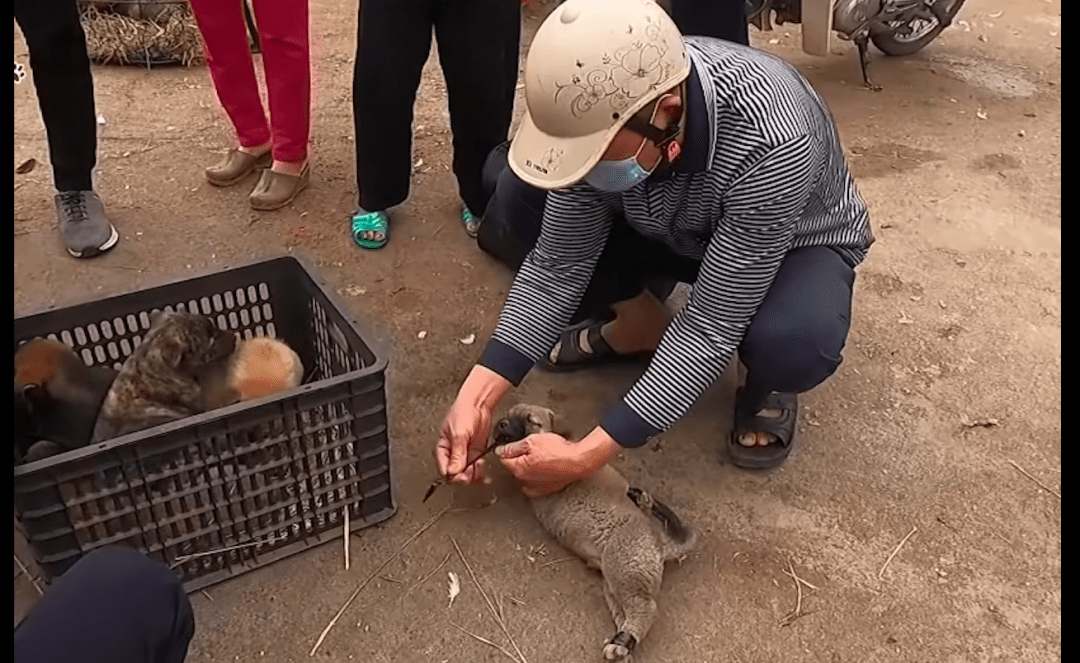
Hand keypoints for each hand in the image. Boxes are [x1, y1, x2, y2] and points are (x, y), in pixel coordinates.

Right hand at [436, 366, 511, 484]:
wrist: (479, 404)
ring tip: (478, 470)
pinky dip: (480, 471)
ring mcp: (465, 453)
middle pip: (456, 473)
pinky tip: (483, 470)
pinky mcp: (476, 453)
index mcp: (443, 448)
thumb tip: (452, 471)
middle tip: (471, 473)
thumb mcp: (459, 433)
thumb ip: (457, 453)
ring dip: (473, 475)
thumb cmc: (463, 412)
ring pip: (467, 473)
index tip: (460, 474)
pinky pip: (476, 467)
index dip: (452, 474)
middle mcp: (453, 453)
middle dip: (463, 476)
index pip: (444, 468)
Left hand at [496, 429, 617, 496]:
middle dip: (519, 458)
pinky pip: (536, 481)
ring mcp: (536, 488)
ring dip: (529, 467)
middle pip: (514, 468)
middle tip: (533, 449)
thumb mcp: (532, 441)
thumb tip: (501, 451)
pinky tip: (547, 466)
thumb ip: (513, 447)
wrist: (578, 461)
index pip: (503, 459)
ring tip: (542, 457)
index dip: (508, 449)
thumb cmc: (558, 451)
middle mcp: (525, 482)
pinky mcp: (546, 490)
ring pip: (525, 475)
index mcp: (519, 469)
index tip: (514, 445)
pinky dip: (539, 475)